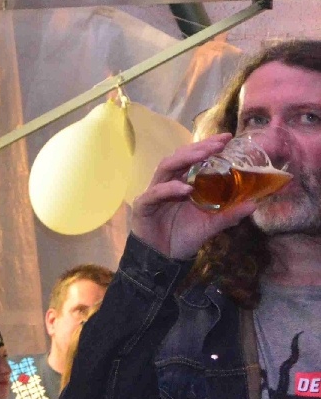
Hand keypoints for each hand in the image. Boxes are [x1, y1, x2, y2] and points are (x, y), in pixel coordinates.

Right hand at [130, 133, 256, 259]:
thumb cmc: (184, 238)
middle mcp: (168, 183)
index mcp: (184, 183)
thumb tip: (254, 204)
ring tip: (203, 155)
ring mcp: (154, 193)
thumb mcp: (211, 225)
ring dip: (184, 160)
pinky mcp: (143, 206)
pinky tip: (184, 189)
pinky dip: (169, 189)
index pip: (194, 158)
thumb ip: (229, 214)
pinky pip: (155, 194)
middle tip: (218, 143)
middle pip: (179, 157)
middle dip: (198, 148)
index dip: (208, 146)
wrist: (163, 260)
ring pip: (165, 168)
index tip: (227, 137)